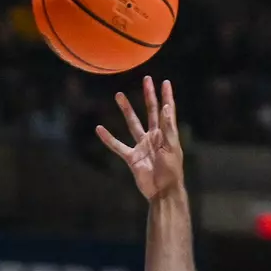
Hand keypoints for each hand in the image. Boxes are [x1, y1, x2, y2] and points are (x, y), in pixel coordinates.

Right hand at [96, 76, 184, 201]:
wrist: (163, 191)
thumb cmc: (172, 170)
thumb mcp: (172, 147)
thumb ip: (168, 127)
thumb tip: (166, 106)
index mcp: (166, 134)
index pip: (167, 111)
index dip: (166, 96)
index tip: (164, 82)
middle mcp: (154, 137)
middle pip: (150, 111)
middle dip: (149, 96)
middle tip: (146, 79)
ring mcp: (142, 146)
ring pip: (132, 124)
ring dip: (126, 110)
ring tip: (118, 95)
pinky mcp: (132, 158)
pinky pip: (118, 146)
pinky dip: (108, 139)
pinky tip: (99, 129)